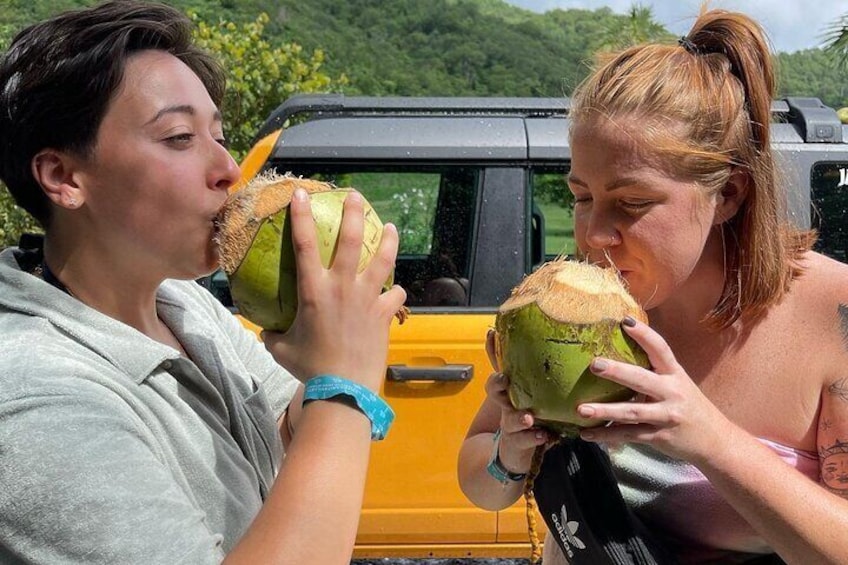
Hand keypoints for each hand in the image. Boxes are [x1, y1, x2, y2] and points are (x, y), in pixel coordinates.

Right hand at [262, 189, 406, 392]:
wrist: (344, 388)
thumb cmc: (310, 368)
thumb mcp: (282, 349)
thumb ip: (273, 335)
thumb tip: (265, 329)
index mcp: (314, 290)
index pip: (303, 244)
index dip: (302, 215)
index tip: (302, 193)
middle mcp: (342, 287)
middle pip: (350, 239)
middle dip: (353, 212)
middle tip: (355, 195)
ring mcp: (366, 298)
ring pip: (382, 259)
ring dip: (387, 240)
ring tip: (390, 227)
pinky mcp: (384, 313)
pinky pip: (395, 294)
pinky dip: (395, 291)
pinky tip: (395, 290)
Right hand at [484, 329, 552, 473]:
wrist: (512, 453)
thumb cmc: (528, 417)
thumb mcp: (534, 395)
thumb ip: (542, 376)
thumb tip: (558, 344)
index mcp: (510, 390)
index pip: (499, 366)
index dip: (492, 350)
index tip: (491, 335)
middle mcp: (506, 405)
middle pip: (495, 390)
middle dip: (497, 383)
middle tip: (503, 378)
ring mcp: (509, 424)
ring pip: (509, 419)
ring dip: (518, 417)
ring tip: (528, 417)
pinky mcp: (516, 443)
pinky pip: (523, 440)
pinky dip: (533, 437)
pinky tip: (545, 435)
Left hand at [575, 318, 732, 463]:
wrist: (715, 441)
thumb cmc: (689, 407)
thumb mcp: (678, 384)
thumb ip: (655, 372)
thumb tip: (619, 354)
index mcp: (675, 374)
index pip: (660, 349)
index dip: (644, 334)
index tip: (624, 321)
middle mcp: (672, 392)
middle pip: (642, 379)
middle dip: (617, 372)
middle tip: (594, 364)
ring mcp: (666, 416)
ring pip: (632, 412)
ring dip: (605, 411)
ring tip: (581, 409)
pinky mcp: (659, 437)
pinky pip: (629, 435)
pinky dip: (607, 435)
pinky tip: (586, 434)